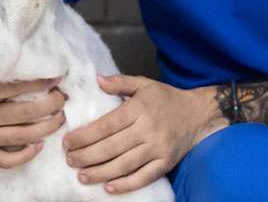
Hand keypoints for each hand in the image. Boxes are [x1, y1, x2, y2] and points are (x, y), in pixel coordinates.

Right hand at [0, 74, 66, 167]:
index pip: (19, 88)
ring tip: (60, 119)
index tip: (58, 78)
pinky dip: (25, 156)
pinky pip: (5, 160)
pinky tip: (38, 145)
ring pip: (21, 136)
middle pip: (26, 113)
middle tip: (62, 99)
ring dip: (46, 128)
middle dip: (51, 106)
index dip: (43, 83)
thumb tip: (33, 58)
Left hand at [63, 74, 226, 194]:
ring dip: (100, 172)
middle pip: (111, 147)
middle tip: (70, 160)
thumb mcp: (145, 84)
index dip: (85, 135)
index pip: (106, 125)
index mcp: (140, 108)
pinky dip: (126, 184)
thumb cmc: (167, 99)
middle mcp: (148, 129)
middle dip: (86, 156)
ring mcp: (158, 148)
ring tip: (82, 175)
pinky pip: (143, 177)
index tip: (68, 142)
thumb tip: (97, 80)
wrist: (198, 114)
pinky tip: (109, 187)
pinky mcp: (166, 163)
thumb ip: (121, 83)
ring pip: (124, 164)